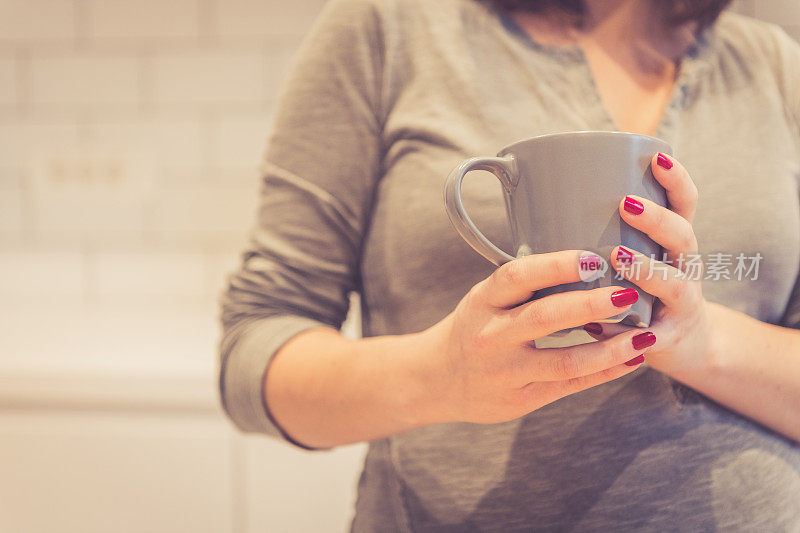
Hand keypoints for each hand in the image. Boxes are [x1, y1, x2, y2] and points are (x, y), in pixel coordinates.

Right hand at [420, 250, 660, 424]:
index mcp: (483, 301)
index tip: (592, 258)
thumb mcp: (484, 299)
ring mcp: (506, 372)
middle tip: (627, 293)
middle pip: (546, 318)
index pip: (517, 276)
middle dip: (591, 305)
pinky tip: (631, 359)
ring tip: (644, 335)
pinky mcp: (520, 399)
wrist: (435, 380)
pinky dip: (604, 372)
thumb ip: (522, 287)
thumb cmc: (471, 329)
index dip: (556, 265)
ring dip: (610, 348)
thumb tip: (587, 261)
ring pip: (564, 361)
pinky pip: (569, 386)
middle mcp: (491, 336)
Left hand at [582, 153, 716, 376]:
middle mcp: (685, 268)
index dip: (676, 180)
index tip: (655, 157)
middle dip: (657, 219)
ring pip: (674, 284)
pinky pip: (651, 333)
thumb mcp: (633, 257)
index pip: (683, 204)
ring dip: (646, 270)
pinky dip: (625, 329)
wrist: (679, 348)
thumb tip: (542, 203)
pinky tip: (601, 325)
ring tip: (619, 257)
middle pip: (683, 237)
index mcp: (673, 242)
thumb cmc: (642, 291)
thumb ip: (604, 234)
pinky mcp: (669, 338)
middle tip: (626, 205)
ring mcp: (683, 303)